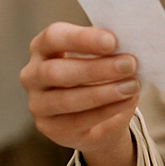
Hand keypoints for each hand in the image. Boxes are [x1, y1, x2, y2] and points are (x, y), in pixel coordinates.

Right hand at [20, 22, 139, 165]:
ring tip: (132, 85)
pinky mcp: (49, 127)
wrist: (98, 117)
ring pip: (67, 99)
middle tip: (129, 64)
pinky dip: (106, 110)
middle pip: (58, 71)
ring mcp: (37, 104)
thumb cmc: (98, 76)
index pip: (54, 37)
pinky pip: (77, 120)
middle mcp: (32, 74)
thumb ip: (109, 50)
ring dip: (104, 92)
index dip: (82, 39)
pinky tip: (125, 100)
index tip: (112, 41)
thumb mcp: (102, 57)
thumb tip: (131, 44)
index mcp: (42, 47)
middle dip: (97, 68)